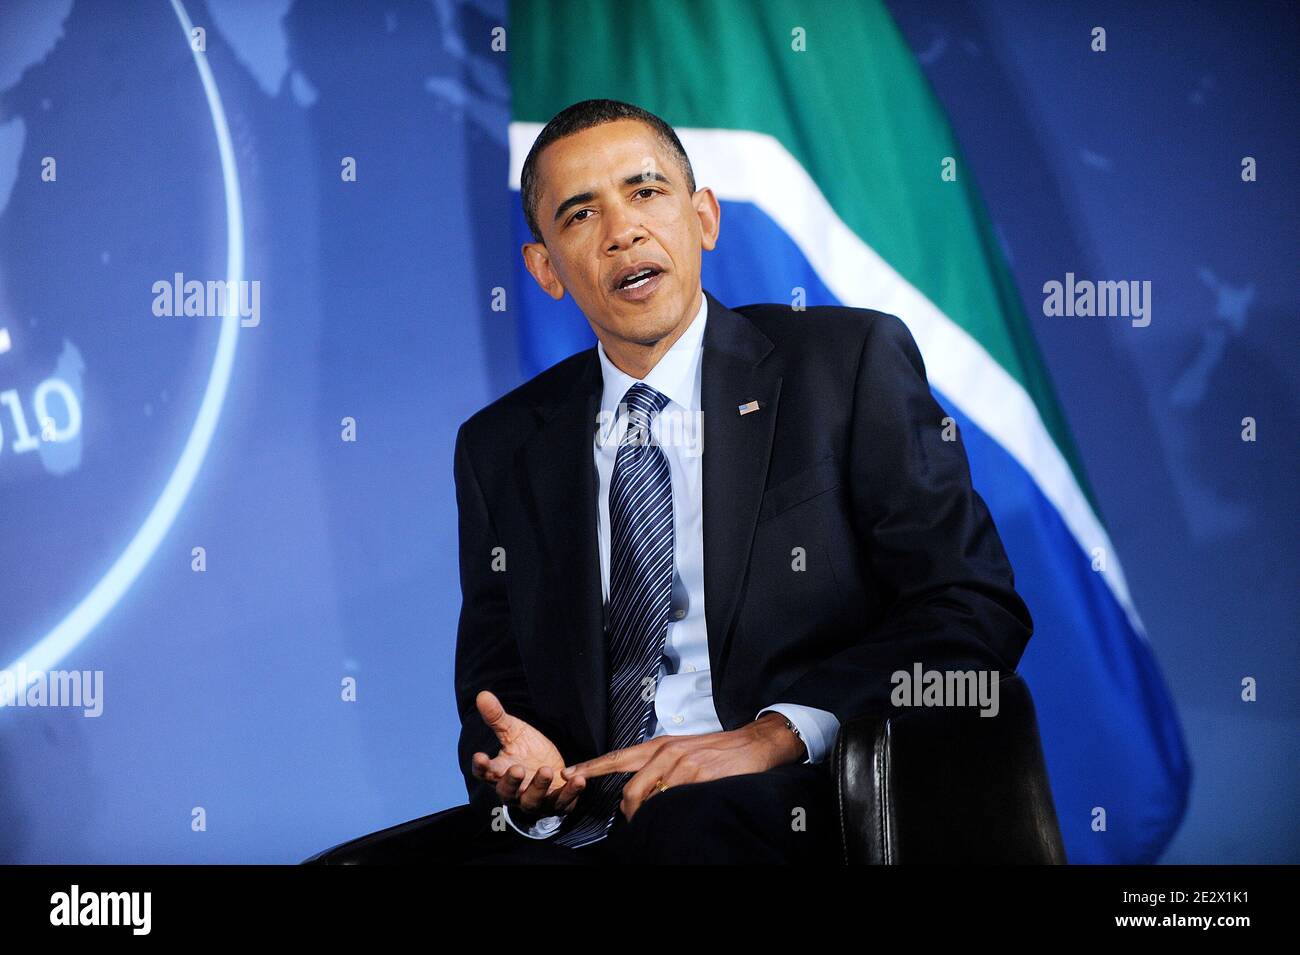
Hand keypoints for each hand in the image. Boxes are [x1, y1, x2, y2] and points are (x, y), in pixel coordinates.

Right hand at [470, 690, 587, 820]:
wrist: (552, 766)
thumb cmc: (527, 750)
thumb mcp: (513, 732)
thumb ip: (498, 718)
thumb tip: (482, 694)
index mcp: (499, 773)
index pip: (485, 773)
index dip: (481, 767)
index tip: (480, 756)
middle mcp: (514, 792)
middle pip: (507, 792)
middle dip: (511, 782)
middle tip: (517, 768)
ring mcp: (535, 800)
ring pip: (532, 800)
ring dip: (539, 787)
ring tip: (546, 770)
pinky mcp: (556, 803)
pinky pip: (563, 801)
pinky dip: (570, 792)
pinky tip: (579, 780)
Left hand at [558, 713, 803, 822]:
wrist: (752, 743)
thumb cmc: (716, 749)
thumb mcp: (682, 750)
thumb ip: (658, 766)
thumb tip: (638, 793)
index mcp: (659, 745)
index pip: (617, 757)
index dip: (591, 767)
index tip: (568, 773)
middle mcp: (666, 753)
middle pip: (630, 792)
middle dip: (629, 813)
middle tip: (637, 822)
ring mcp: (683, 765)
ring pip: (651, 800)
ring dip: (651, 816)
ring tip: (660, 820)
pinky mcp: (699, 777)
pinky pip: (675, 802)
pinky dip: (672, 812)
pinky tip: (680, 812)